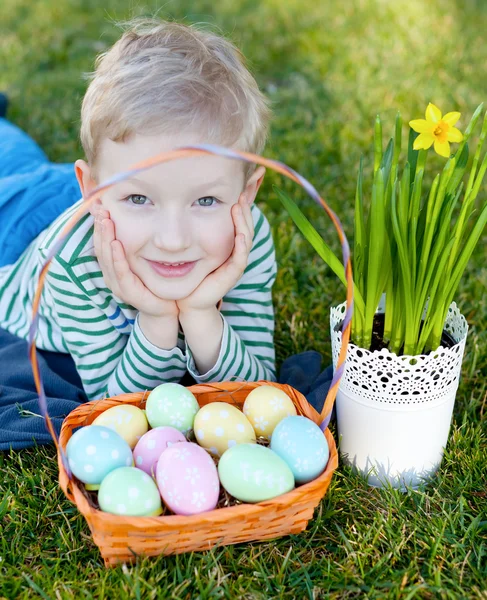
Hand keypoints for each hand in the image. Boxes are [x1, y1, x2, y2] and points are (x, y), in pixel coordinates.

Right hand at [94, 209, 178, 318]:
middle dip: (99, 227)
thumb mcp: (143, 261)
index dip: (99, 226)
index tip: (98, 206)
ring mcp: (118, 285)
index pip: (102, 243)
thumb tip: (136, 220)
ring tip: (105, 221)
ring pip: (107, 258)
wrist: (165, 309)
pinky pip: (121, 272)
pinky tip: (116, 244)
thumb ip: (136, 245)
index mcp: (113, 268)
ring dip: (105, 238)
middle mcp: (112, 276)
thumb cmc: (154, 284)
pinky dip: (117, 257)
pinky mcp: (128, 292)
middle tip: (99, 208)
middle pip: (101, 248)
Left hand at [176, 196, 253, 313]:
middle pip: (246, 227)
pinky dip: (241, 246)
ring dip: (243, 223)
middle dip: (245, 210)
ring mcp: (235, 264)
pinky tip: (239, 235)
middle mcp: (235, 252)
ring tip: (239, 207)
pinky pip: (240, 259)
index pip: (239, 222)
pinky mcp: (231, 275)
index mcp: (228, 245)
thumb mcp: (192, 246)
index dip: (241, 206)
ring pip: (246, 240)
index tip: (237, 189)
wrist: (189, 300)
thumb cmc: (189, 273)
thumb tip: (187, 204)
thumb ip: (194, 228)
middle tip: (241, 193)